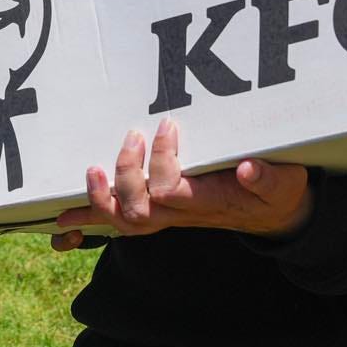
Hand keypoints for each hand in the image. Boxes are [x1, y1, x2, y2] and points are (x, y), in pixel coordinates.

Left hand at [51, 118, 312, 249]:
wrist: (272, 213)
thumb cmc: (275, 192)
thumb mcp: (282, 183)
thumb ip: (268, 178)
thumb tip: (247, 168)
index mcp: (207, 202)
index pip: (170, 189)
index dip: (162, 160)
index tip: (168, 124)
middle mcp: (181, 215)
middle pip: (138, 211)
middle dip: (125, 176)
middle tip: (132, 137)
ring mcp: (166, 217)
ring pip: (124, 221)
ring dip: (100, 199)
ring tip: (92, 170)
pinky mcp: (158, 212)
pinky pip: (118, 221)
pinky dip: (89, 219)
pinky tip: (64, 218)